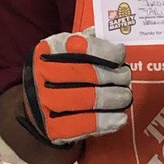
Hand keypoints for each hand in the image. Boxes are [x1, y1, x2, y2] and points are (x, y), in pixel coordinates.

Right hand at [18, 29, 132, 145]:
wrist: (37, 106)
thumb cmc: (58, 74)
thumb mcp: (65, 51)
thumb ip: (84, 42)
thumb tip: (105, 36)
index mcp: (47, 51)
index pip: (77, 46)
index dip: (102, 50)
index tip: (120, 53)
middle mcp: (42, 75)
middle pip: (84, 73)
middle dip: (112, 75)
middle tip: (126, 77)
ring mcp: (45, 102)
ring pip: (86, 99)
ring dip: (113, 98)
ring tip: (125, 97)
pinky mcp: (52, 127)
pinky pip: (83, 125)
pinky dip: (106, 122)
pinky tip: (120, 118)